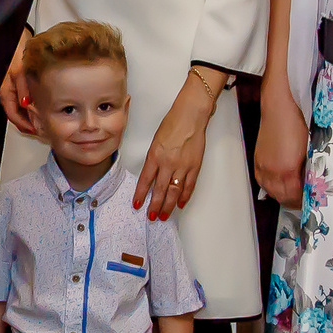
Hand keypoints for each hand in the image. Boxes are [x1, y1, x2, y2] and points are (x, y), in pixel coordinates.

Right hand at [0, 31, 37, 135]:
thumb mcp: (20, 71)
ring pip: (18, 106)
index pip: (12, 114)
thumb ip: (23, 89)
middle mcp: (7, 90)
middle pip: (15, 112)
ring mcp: (11, 86)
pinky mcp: (16, 81)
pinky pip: (21, 98)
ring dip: (28, 114)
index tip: (35, 130)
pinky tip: (38, 104)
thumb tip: (26, 106)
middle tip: (40, 129)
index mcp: (5, 90)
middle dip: (26, 122)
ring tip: (40, 119)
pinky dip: (29, 104)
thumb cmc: (15, 51)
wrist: (15, 36)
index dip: (23, 124)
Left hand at [135, 76, 215, 220]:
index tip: (137, 205)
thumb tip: (151, 176)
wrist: (190, 116)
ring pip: (174, 191)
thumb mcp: (156, 141)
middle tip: (151, 217)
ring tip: (164, 216)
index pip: (145, 180)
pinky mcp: (194, 166)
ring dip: (168, 205)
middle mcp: (168, 163)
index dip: (140, 194)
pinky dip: (184, 196)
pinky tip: (180, 203)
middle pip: (159, 190)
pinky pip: (188, 185)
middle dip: (155, 206)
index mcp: (155, 155)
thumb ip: (154, 159)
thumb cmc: (172, 124)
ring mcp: (182, 165)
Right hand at [255, 84, 306, 206]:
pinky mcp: (258, 162)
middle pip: (282, 197)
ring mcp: (263, 168)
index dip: (304, 201)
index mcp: (288, 170)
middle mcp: (272, 172)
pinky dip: (272, 188)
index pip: (295, 196)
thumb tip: (312, 182)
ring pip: (271, 192)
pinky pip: (263, 183)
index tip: (312, 202)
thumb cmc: (297, 124)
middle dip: (294, 202)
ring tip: (294, 195)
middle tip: (305, 202)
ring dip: (283, 196)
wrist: (278, 108)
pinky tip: (280, 185)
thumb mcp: (310, 148)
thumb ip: (309, 168)